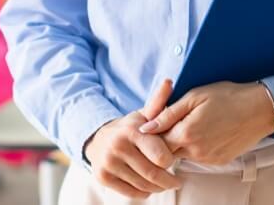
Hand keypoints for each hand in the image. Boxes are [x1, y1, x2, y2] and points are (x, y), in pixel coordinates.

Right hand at [82, 79, 181, 198]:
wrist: (98, 139)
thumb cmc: (129, 129)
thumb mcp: (143, 115)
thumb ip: (158, 103)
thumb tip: (168, 81)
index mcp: (132, 132)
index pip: (161, 157)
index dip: (171, 161)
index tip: (174, 160)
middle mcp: (118, 147)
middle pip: (154, 175)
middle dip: (169, 180)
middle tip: (175, 180)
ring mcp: (108, 163)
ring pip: (144, 186)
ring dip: (158, 188)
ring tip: (163, 183)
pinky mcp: (102, 177)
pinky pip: (131, 193)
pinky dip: (143, 192)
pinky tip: (147, 185)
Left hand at [138, 81, 273, 165]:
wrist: (260, 108)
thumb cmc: (227, 96)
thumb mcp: (193, 97)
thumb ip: (167, 115)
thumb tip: (145, 128)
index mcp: (186, 134)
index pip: (155, 143)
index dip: (153, 132)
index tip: (157, 121)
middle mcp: (196, 151)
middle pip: (167, 151)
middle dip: (166, 138)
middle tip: (174, 120)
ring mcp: (209, 158)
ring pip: (183, 155)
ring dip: (181, 142)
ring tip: (193, 123)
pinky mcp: (219, 161)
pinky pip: (198, 157)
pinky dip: (196, 146)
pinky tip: (205, 131)